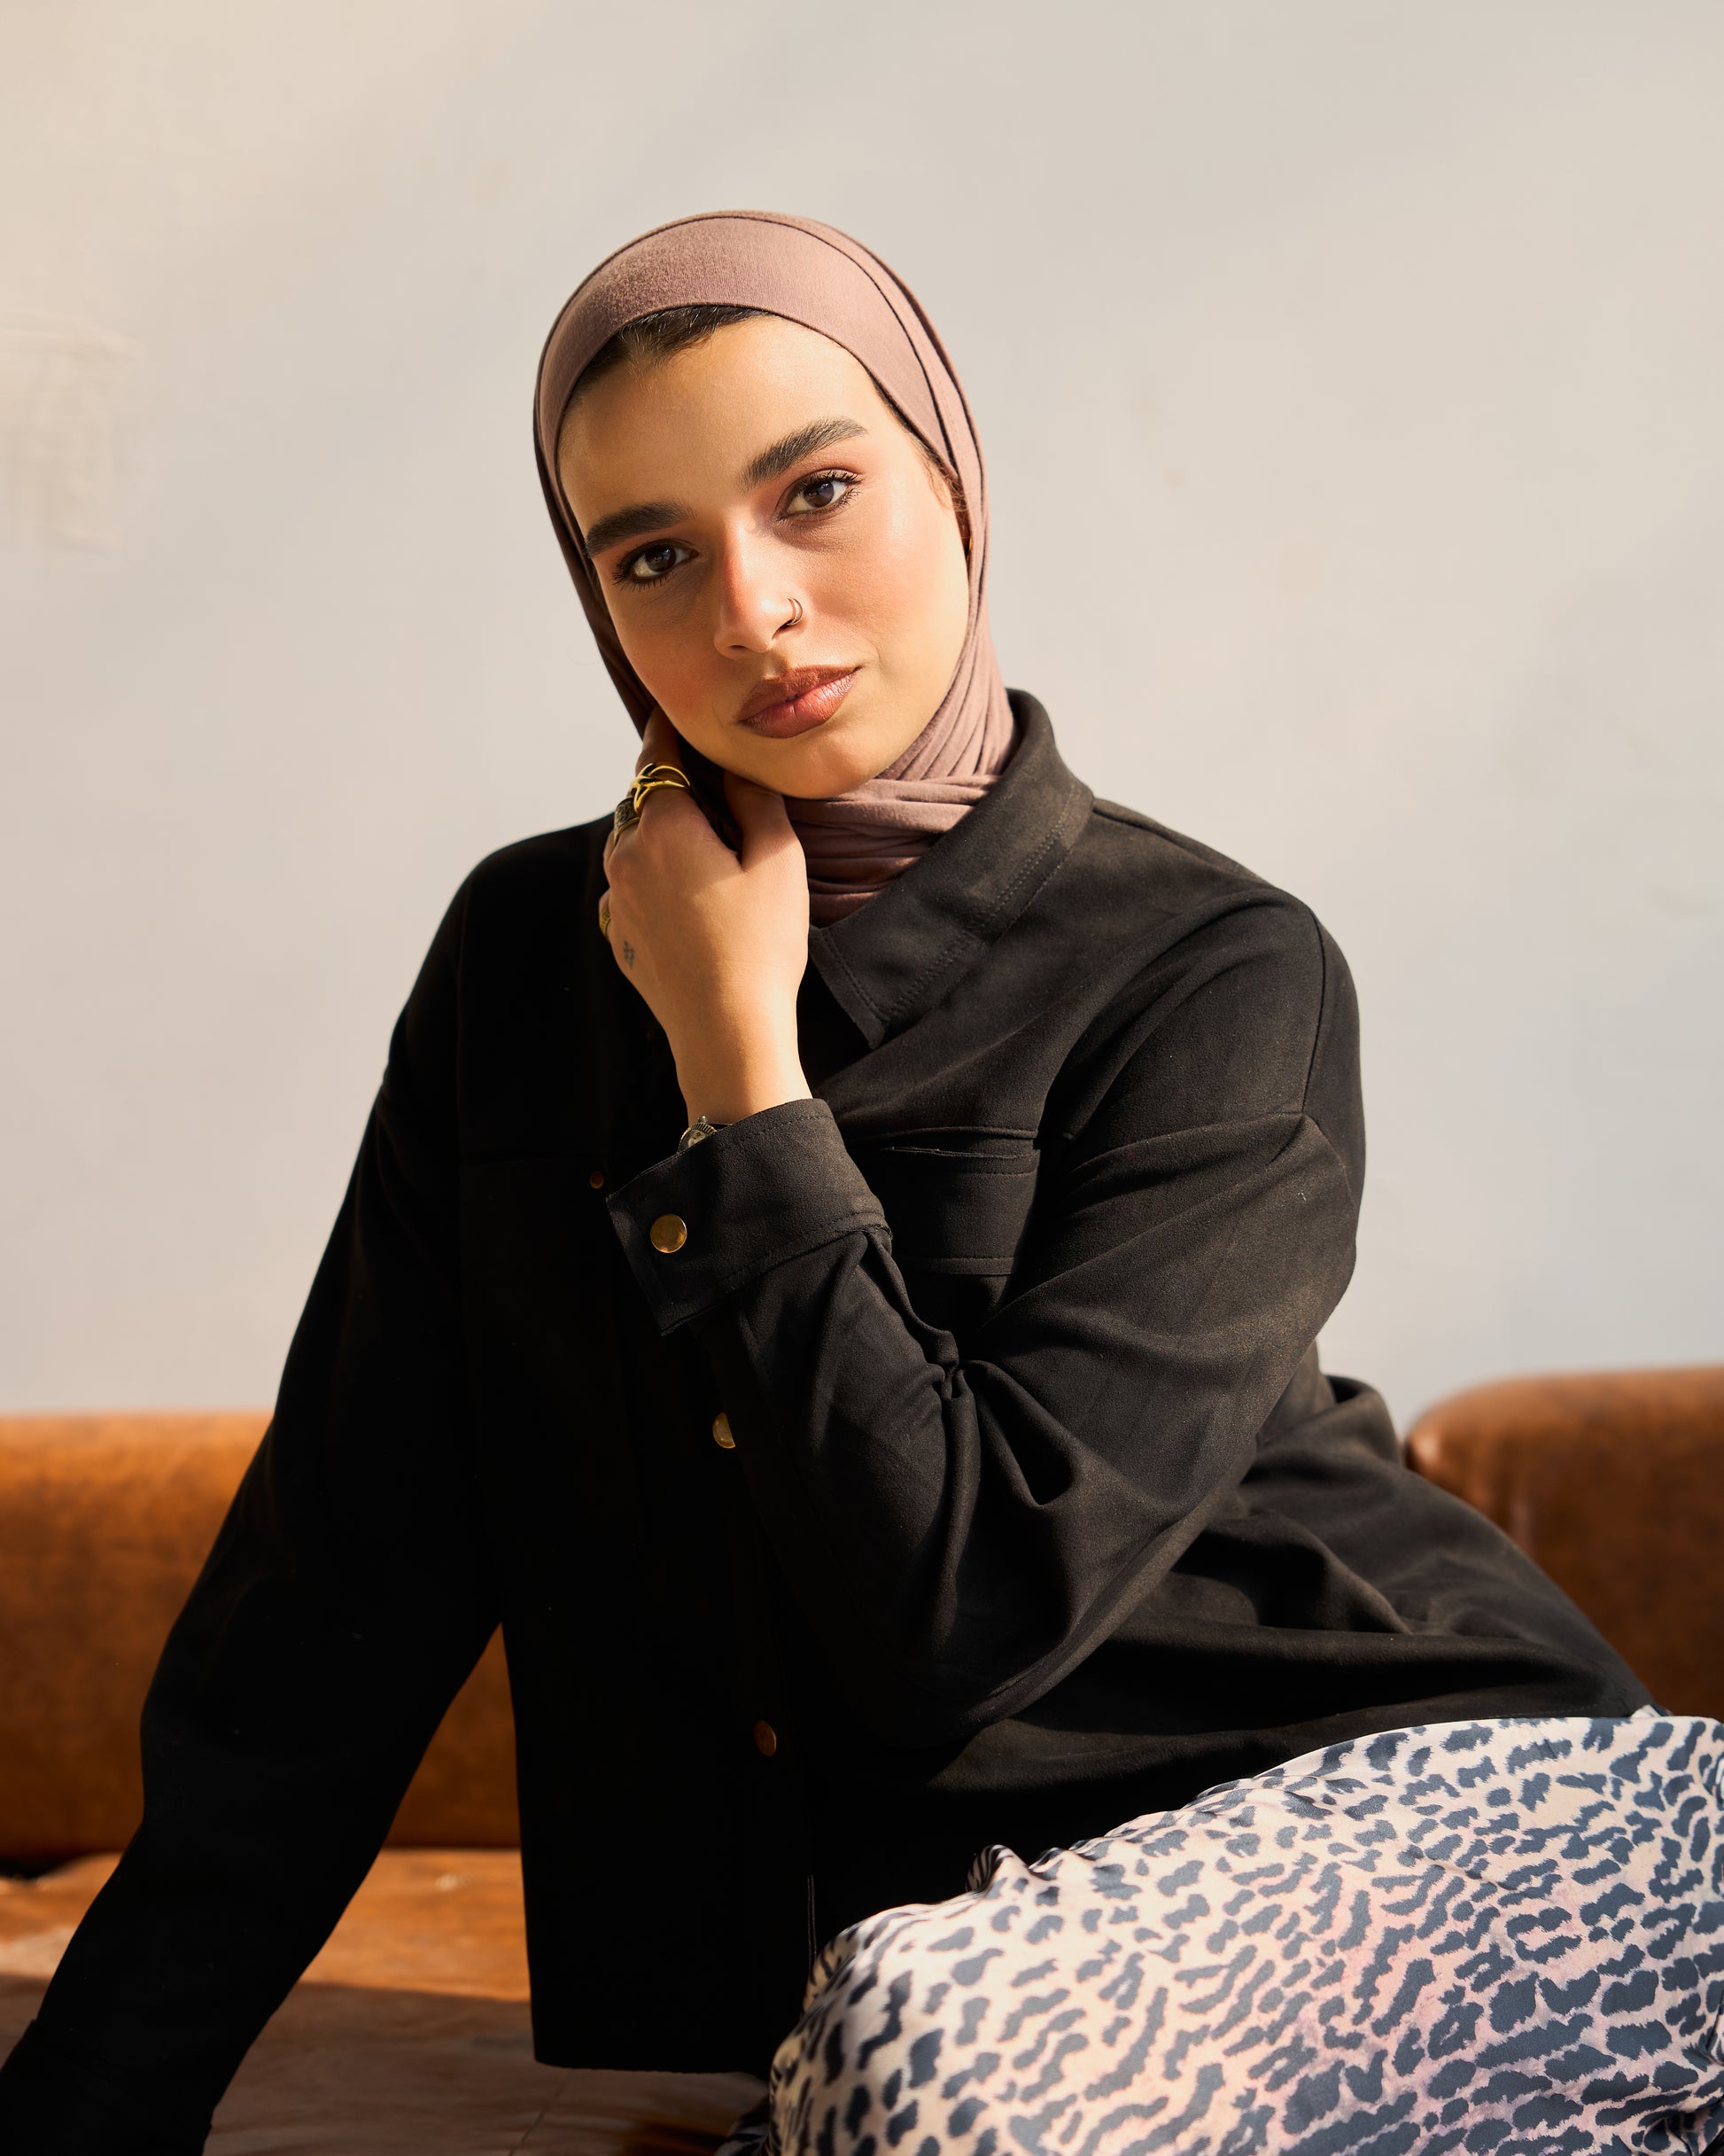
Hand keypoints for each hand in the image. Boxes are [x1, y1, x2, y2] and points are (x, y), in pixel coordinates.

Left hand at [600, 712, 812, 1126]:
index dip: (668, 728)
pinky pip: (629, 888)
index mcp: (663, 825)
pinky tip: (688, 900)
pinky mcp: (616, 935)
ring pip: (631, 843)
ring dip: (658, 834)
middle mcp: (625, 855)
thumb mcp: (778, 859)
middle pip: (641, 799)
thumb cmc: (761, 945)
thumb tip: (737, 767)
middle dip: (670, 787)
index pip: (657, 754)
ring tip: (702, 846)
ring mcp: (614, 898)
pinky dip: (651, 880)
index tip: (675, 710)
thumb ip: (755, 799)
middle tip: (710, 788)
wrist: (727, 1032)